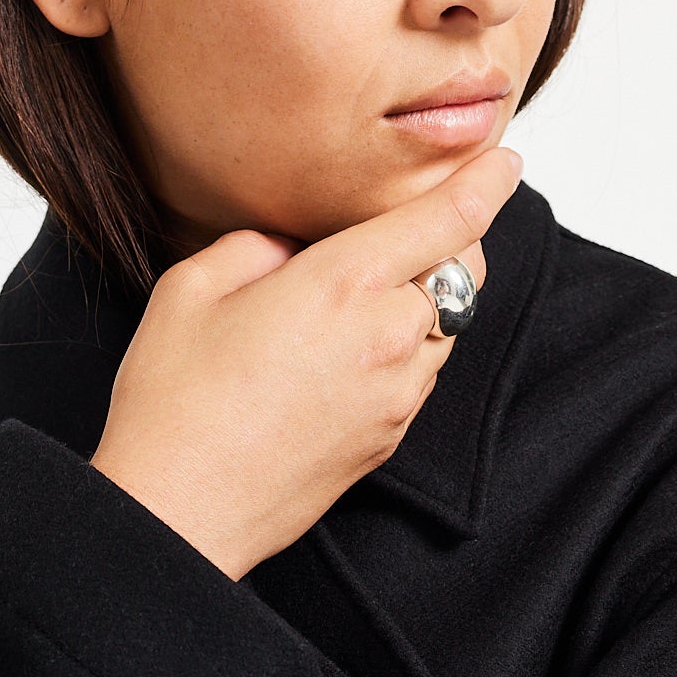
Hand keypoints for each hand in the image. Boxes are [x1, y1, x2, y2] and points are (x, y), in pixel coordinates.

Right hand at [89, 145, 521, 579]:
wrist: (178, 513)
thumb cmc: (173, 406)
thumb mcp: (190, 289)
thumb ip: (254, 245)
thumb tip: (288, 248)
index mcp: (342, 285)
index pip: (451, 220)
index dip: (487, 183)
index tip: (503, 163)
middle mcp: (385, 339)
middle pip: (464, 272)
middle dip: (453, 241)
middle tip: (421, 226)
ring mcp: (393, 397)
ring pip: (447, 329)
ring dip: (429, 300)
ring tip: (374, 294)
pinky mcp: (386, 441)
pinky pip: (419, 378)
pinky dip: (405, 351)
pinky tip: (350, 354)